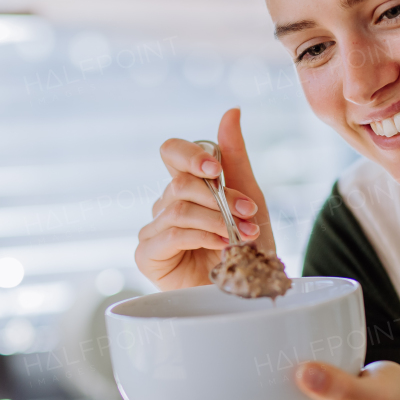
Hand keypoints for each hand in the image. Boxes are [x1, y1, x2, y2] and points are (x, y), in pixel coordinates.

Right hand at [136, 108, 275, 290]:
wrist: (251, 288)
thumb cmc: (248, 245)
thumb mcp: (248, 195)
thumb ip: (235, 155)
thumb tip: (231, 111)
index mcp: (186, 185)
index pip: (171, 152)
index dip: (190, 155)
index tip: (216, 169)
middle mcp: (165, 204)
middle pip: (180, 183)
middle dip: (219, 198)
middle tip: (248, 215)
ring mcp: (153, 229)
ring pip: (178, 208)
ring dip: (216, 220)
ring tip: (242, 236)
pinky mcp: (147, 254)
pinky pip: (171, 234)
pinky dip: (201, 237)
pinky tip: (221, 247)